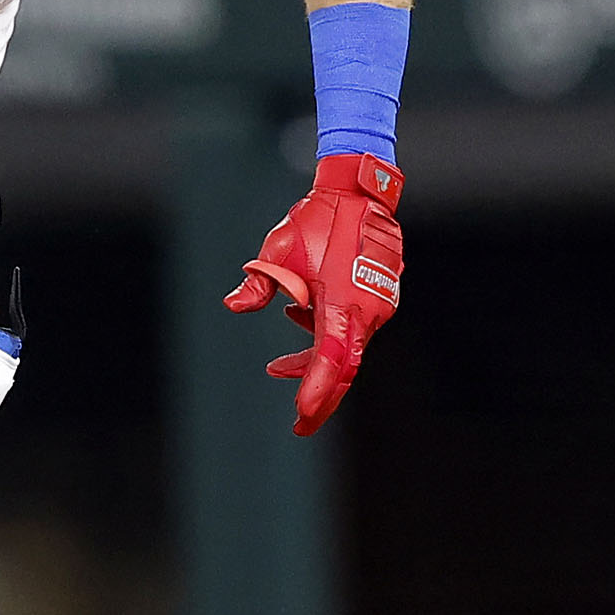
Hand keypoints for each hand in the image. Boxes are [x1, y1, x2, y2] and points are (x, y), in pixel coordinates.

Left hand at [222, 152, 402, 435]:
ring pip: (346, 346)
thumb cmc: (318, 220)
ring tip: (278, 365)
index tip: (301, 417)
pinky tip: (299, 319)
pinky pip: (353, 325)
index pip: (329, 362)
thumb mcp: (277, 251)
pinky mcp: (380, 294)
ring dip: (315, 358)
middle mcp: (366, 310)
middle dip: (321, 398)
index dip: (316, 393)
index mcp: (341, 304)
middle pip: (344, 367)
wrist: (359, 191)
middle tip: (300, 423)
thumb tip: (235, 305)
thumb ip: (259, 284)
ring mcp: (378, 303)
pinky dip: (326, 333)